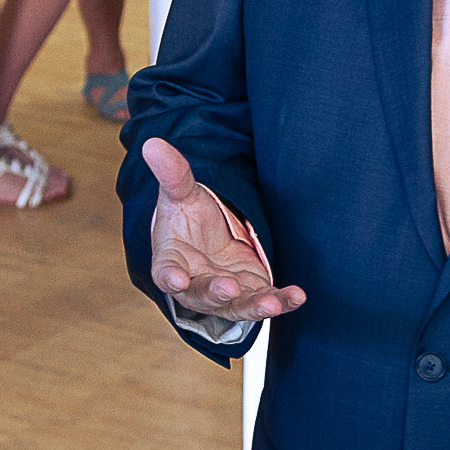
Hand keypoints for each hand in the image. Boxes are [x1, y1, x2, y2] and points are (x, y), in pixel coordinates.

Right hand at [141, 138, 303, 324]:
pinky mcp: (252, 293)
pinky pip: (267, 299)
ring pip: (238, 306)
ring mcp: (226, 294)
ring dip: (255, 307)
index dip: (171, 277)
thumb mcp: (180, 194)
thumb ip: (171, 174)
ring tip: (272, 304)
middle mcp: (196, 285)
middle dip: (216, 292)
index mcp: (172, 263)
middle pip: (204, 294)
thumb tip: (152, 143)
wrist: (209, 237)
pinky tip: (297, 296)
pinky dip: (283, 301)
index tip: (176, 279)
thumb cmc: (187, 220)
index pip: (166, 273)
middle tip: (229, 288)